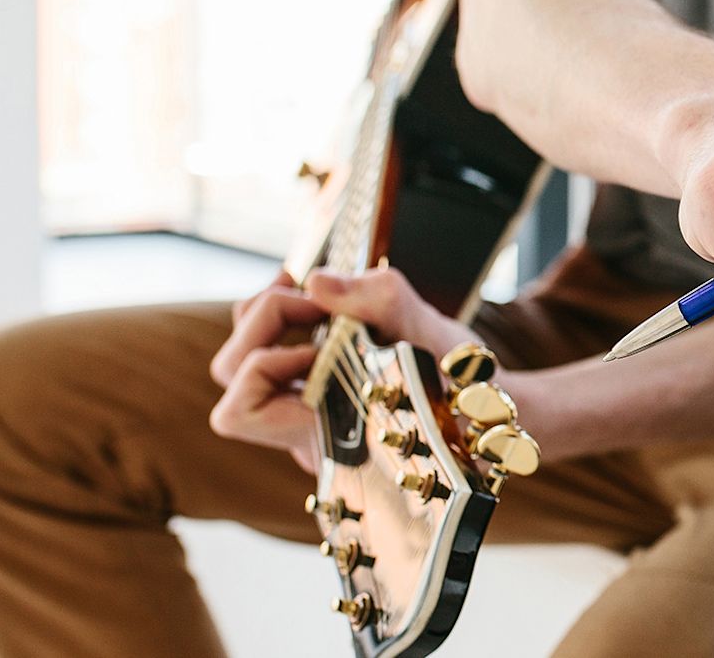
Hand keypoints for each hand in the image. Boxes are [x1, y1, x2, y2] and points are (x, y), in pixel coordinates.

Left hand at [208, 268, 477, 470]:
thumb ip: (374, 299)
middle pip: (229, 378)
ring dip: (267, 317)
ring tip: (312, 295)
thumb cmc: (459, 379)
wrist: (484, 400)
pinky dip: (283, 316)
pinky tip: (318, 296)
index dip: (262, 367)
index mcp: (320, 433)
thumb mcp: (429, 331)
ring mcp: (305, 407)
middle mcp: (302, 429)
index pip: (237, 413)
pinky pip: (270, 347)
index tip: (319, 343)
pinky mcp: (314, 382)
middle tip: (309, 302)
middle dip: (259, 328)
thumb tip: (316, 280)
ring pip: (242, 361)